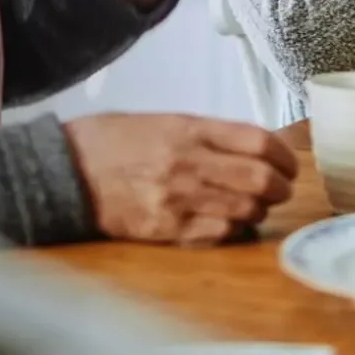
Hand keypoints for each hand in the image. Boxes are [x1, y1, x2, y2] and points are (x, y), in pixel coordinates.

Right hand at [63, 113, 297, 244]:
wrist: (66, 169)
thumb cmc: (113, 140)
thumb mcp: (163, 121)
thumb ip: (206, 134)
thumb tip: (251, 147)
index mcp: (189, 128)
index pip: (257, 140)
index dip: (284, 154)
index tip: (289, 162)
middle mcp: (188, 162)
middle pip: (260, 178)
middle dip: (281, 186)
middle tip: (281, 187)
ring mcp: (178, 198)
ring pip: (245, 209)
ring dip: (260, 210)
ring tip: (257, 205)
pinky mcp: (166, 228)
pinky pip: (219, 233)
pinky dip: (235, 229)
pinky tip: (232, 222)